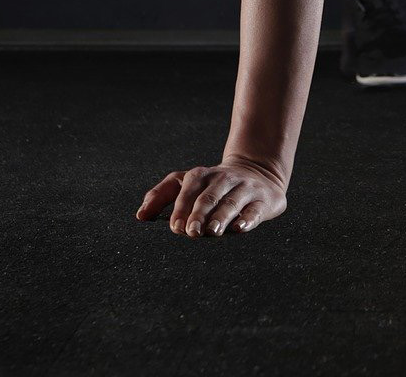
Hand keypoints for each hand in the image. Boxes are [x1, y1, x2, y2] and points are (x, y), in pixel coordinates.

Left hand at [135, 158, 287, 237]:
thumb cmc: (213, 185)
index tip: (175, 228)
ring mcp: (245, 188)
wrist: (259, 171)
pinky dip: (248, 218)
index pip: (189, 191)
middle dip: (199, 214)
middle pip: (210, 196)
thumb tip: (141, 216)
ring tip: (213, 231)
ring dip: (222, 216)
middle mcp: (224, 179)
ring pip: (232, 202)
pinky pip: (255, 209)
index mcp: (202, 175)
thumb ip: (161, 195)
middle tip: (191, 233)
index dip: (181, 209)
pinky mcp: (264, 200)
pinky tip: (240, 228)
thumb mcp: (187, 183)